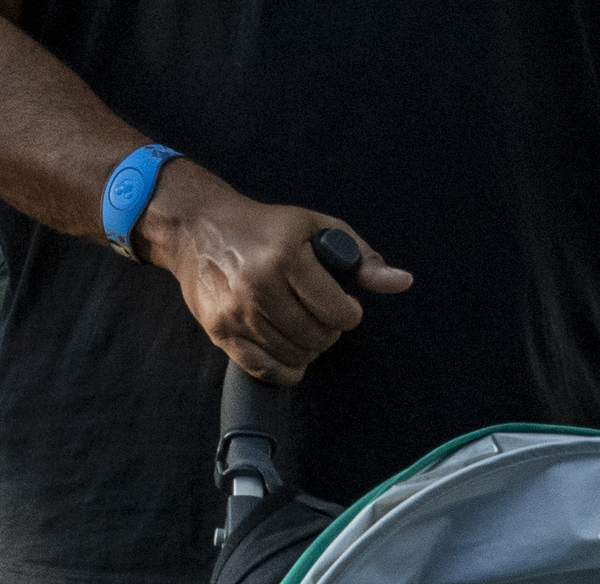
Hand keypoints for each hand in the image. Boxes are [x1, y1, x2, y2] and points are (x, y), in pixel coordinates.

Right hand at [139, 160, 409, 382]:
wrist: (197, 228)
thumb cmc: (264, 228)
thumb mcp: (316, 228)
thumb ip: (361, 257)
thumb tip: (402, 282)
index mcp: (286, 256)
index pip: (338, 312)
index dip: (349, 312)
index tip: (341, 303)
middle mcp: (259, 285)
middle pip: (318, 337)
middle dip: (328, 330)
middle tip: (318, 313)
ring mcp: (237, 311)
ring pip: (295, 355)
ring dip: (307, 347)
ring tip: (300, 324)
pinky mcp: (220, 331)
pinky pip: (266, 370)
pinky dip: (285, 367)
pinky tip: (286, 347)